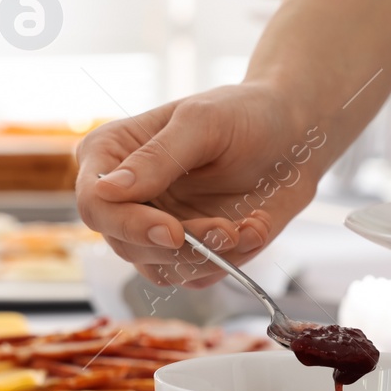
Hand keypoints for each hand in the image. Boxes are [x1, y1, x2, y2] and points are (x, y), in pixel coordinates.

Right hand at [76, 84, 305, 284]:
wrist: (294, 135)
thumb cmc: (245, 113)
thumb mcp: (203, 122)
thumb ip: (157, 157)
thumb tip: (108, 191)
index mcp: (112, 154)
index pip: (96, 204)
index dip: (128, 225)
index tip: (173, 231)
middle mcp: (127, 197)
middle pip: (126, 245)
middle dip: (180, 246)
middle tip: (227, 230)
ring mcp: (156, 227)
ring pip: (162, 269)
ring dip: (210, 257)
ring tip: (250, 225)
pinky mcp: (189, 251)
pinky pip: (198, 277)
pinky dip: (232, 260)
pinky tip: (255, 226)